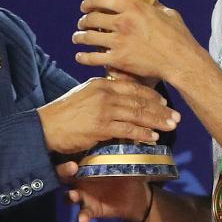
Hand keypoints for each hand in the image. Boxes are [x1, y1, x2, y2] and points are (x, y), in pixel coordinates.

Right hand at [37, 76, 178, 153]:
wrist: (45, 127)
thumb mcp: (85, 95)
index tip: (165, 102)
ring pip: (137, 114)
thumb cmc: (65, 114)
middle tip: (176, 117)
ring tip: (170, 126)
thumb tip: (123, 99)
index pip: (134, 86)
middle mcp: (105, 93)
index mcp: (102, 83)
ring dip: (157, 121)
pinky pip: (127, 130)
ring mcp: (103, 109)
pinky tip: (153, 137)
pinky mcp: (100, 126)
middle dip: (161, 109)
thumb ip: (104, 94)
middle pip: (140, 100)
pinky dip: (142, 134)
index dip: (152, 95)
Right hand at [57, 161, 152, 221]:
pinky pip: (84, 214)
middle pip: (65, 177)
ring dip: (70, 196)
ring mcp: (85, 196)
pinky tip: (83, 219)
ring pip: (71, 196)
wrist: (137, 197)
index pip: (73, 160)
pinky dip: (82, 217)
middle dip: (63, 172)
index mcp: (87, 167)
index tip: (73, 153)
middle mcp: (82, 181)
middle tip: (71, 169)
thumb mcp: (123, 163)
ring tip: (73, 195)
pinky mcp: (92, 210)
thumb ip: (117, 153)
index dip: (70, 156)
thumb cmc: (127, 175)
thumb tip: (121, 137)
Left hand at [73, 0, 202, 83]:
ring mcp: (119, 41)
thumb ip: (153, 5)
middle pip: (91, 18)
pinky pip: (92, 58)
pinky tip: (80, 56)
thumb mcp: (167, 13)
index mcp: (133, 6)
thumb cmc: (178, 37)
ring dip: (79, 37)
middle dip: (83, 21)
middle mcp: (123, 21)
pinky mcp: (118, 60)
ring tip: (77, 39)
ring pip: (88, 37)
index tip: (85, 6)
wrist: (181, 61)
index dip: (88, 2)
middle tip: (82, 24)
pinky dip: (83, 57)